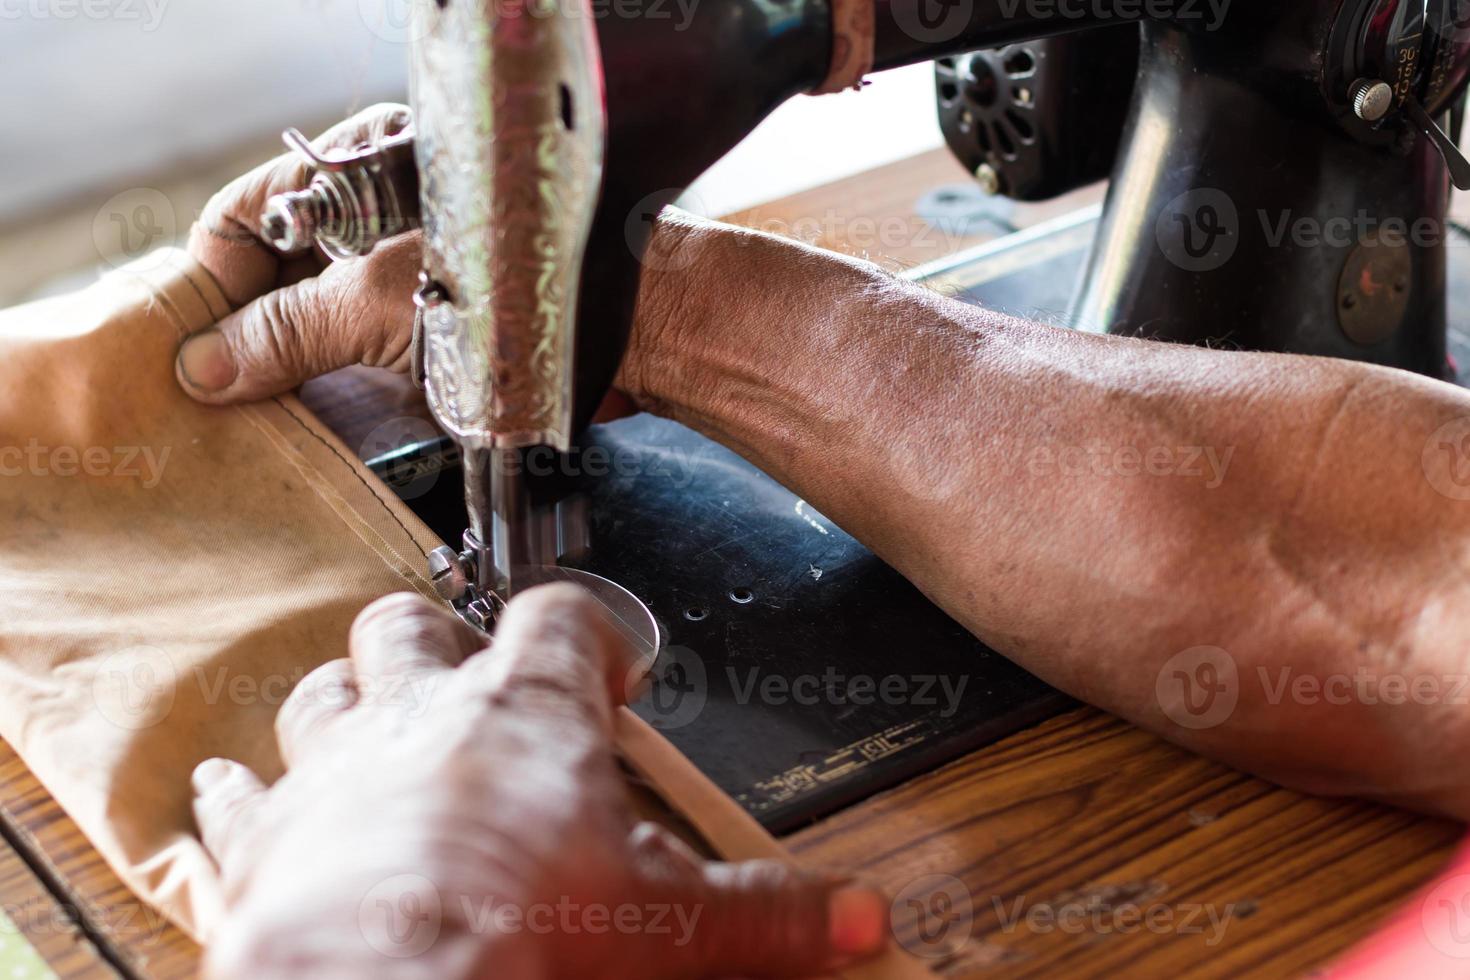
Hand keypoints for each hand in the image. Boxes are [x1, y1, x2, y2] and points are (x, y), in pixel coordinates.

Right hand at [174, 102, 696, 415]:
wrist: (634, 330)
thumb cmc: (521, 288)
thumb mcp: (380, 303)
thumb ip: (289, 331)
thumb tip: (203, 367)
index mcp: (360, 171)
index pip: (248, 210)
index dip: (209, 272)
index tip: (181, 337)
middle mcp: (377, 219)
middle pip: (274, 272)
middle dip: (235, 330)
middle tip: (200, 393)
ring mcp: (406, 279)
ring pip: (312, 322)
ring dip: (276, 370)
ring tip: (237, 420)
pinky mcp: (432, 333)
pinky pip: (356, 361)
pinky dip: (323, 393)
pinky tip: (295, 427)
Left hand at [193, 586, 887, 979]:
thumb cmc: (521, 941)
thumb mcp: (671, 926)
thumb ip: (768, 912)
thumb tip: (855, 917)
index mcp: (529, 717)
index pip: (561, 619)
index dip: (585, 629)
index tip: (603, 665)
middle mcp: (422, 721)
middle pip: (413, 628)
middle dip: (436, 639)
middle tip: (462, 674)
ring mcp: (334, 772)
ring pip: (323, 692)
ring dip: (343, 699)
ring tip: (365, 718)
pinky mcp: (265, 842)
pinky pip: (235, 796)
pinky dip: (237, 794)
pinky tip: (231, 790)